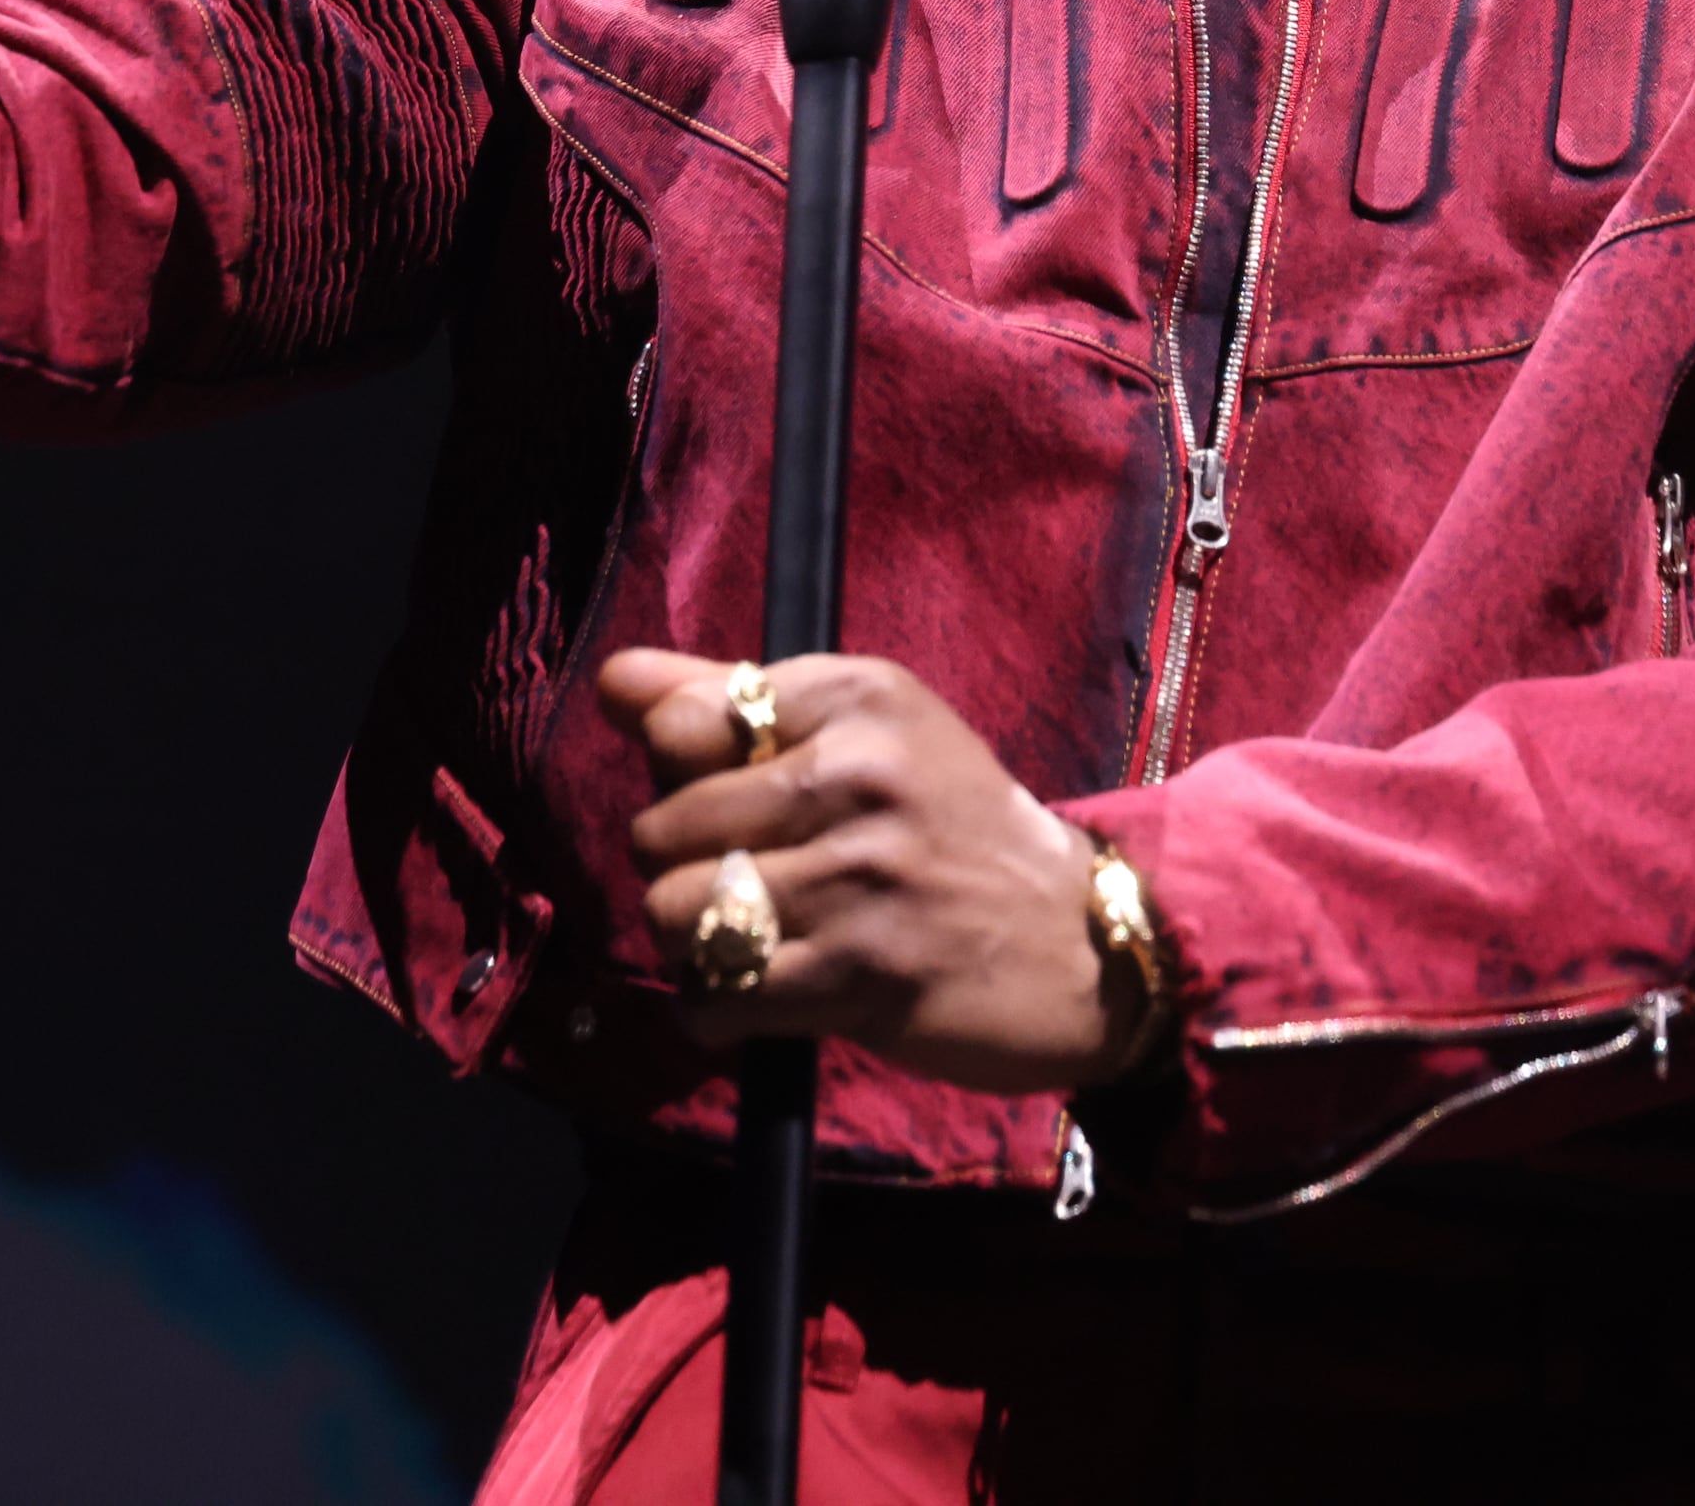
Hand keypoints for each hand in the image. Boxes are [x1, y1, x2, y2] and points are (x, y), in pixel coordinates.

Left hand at [601, 648, 1148, 1094]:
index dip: (680, 778)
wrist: (1083, 943)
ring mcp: (861, 877)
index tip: (737, 804)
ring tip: (752, 944)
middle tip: (749, 887)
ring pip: (676, 913)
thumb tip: (611, 682)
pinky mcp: (862, 974)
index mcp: (858, 695)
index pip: (677, 725)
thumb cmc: (955, 830)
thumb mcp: (871, 731)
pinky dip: (717, 1011)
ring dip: (696, 946)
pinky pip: (715, 996)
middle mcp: (859, 772)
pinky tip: (761, 1000)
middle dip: (684, 871)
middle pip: (660, 828)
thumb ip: (731, 699)